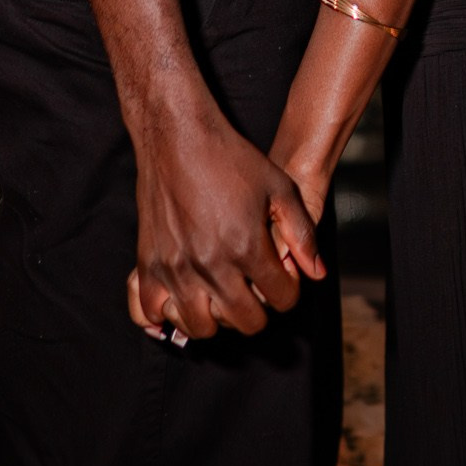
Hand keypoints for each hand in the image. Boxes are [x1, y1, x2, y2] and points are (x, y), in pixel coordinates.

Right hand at [124, 98, 323, 341]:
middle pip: (244, 322)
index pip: (280, 298)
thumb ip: (302, 234)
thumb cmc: (231, 159)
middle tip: (253, 291)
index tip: (280, 279)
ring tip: (219, 298)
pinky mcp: (148, 263)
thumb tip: (316, 273)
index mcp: (247, 246)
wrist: (177, 137)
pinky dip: (166, 315)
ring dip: (215, 319)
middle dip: (257, 312)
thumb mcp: (280, 188)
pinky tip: (180, 301)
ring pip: (200, 328)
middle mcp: (211, 264)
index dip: (288, 292)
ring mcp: (176, 267)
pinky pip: (151, 311)